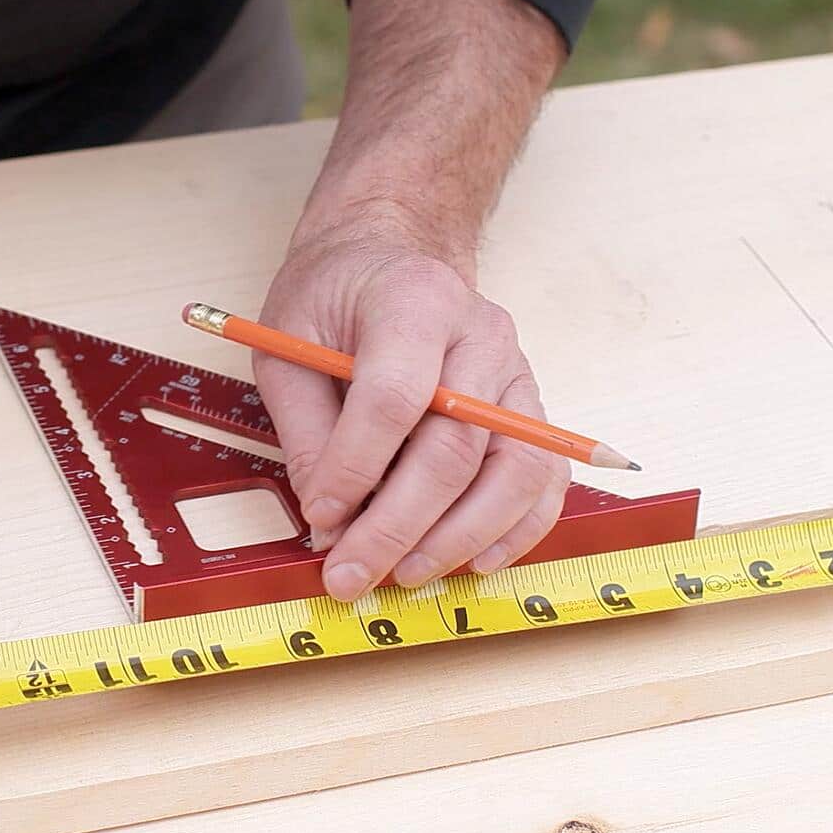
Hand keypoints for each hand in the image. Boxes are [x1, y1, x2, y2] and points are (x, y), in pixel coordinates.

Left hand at [256, 219, 570, 600]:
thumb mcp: (288, 345)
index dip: (355, 467)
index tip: (320, 516)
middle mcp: (480, 334)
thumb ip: (307, 431)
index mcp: (414, 300)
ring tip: (407, 575)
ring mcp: (517, 373)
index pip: (394, 396)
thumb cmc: (337, 299)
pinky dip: (516, 530)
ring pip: (514, 470)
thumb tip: (329, 520)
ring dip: (461, 538)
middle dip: (400, 525)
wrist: (393, 258)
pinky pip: (544, 479)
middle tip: (353, 574)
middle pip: (455, 445)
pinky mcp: (534, 409)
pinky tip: (474, 562)